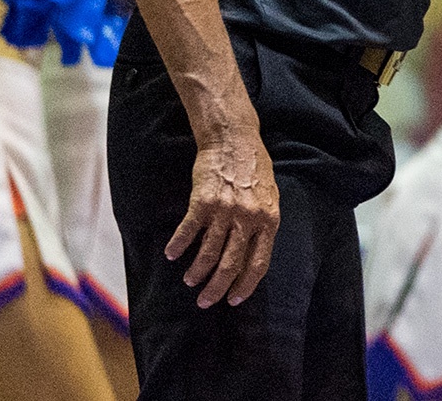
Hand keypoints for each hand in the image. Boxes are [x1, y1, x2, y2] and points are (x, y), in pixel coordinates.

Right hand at [167, 121, 279, 307]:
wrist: (234, 140)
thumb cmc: (254, 169)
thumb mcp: (269, 197)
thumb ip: (262, 224)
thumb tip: (252, 253)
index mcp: (269, 220)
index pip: (259, 263)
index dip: (246, 285)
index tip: (234, 300)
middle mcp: (248, 218)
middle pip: (232, 265)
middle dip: (217, 288)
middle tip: (205, 301)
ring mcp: (226, 211)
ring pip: (209, 253)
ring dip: (197, 272)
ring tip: (190, 281)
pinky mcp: (204, 202)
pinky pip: (188, 231)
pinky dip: (178, 246)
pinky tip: (171, 255)